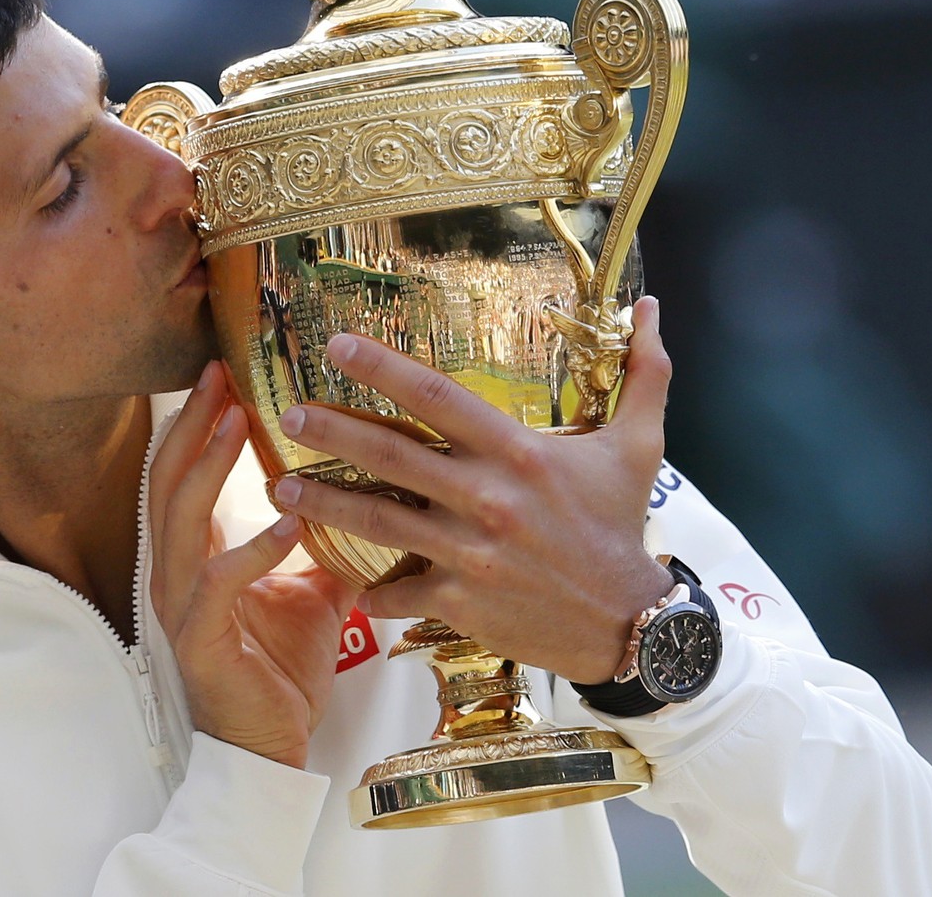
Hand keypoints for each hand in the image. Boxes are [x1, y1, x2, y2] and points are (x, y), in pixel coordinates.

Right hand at [148, 361, 356, 768]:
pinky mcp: (201, 638)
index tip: (221, 372)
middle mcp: (177, 571)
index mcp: (195, 555)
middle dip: (191, 422)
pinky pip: (221, 582)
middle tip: (218, 373)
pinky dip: (253, 547)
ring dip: (208, 465)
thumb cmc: (282, 668)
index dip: (196, 421)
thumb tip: (368, 496)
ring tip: (236, 421)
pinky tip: (288, 520)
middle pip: (168, 479)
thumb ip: (322, 541)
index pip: (181, 473)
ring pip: (181, 518)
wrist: (269, 746)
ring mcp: (182, 604)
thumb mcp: (312, 590)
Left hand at [272, 296, 675, 685]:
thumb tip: (653, 307)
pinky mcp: (460, 601)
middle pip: (391, 454)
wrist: (630, 624)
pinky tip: (341, 584)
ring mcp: (468, 551)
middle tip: (288, 416)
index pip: (437, 396)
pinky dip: (369, 592)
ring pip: (379, 521)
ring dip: (323, 505)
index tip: (336, 345)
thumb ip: (644, 374)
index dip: (382, 368)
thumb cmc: (623, 526)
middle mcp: (485, 497)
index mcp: (517, 452)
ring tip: (279, 491)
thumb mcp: (640, 446)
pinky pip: (398, 593)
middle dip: (331, 431)